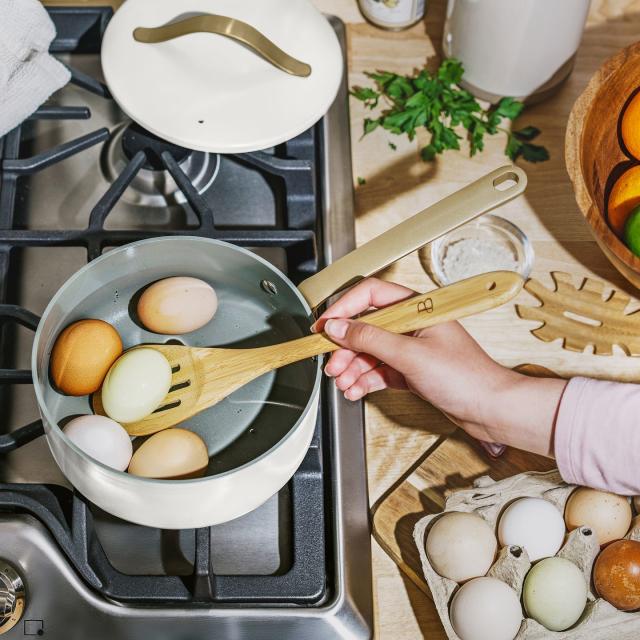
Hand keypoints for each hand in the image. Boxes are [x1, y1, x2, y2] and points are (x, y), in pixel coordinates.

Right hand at [313, 278, 565, 456]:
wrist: (490, 409)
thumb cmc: (466, 377)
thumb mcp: (410, 355)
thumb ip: (370, 339)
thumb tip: (339, 327)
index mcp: (417, 307)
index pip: (370, 296)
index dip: (344, 309)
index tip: (324, 326)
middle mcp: (412, 324)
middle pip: (366, 327)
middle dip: (346, 347)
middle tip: (332, 363)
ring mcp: (411, 348)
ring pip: (370, 351)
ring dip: (352, 367)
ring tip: (342, 381)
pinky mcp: (411, 370)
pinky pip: (379, 370)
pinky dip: (365, 379)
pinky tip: (355, 389)